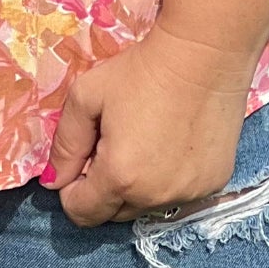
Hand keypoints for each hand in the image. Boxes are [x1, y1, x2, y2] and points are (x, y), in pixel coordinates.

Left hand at [40, 21, 252, 228]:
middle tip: (114, 143)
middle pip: (114, 213)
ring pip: (147, 206)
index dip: (73, 188)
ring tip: (146, 140)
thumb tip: (53, 181)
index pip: (82, 212)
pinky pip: (179, 194)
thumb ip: (65, 144)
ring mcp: (190, 193)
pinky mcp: (215, 183)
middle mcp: (156, 197)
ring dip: (137, 186)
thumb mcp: (87, 97)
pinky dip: (168, 178)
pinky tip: (173, 141)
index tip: (83, 157)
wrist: (205, 54)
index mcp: (120, 178)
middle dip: (104, 187)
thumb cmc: (140, 71)